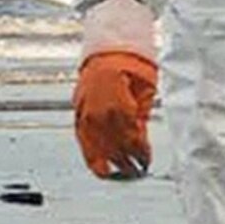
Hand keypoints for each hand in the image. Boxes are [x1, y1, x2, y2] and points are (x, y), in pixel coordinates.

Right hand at [74, 51, 157, 179]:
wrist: (107, 50)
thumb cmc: (129, 64)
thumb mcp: (145, 89)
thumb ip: (142, 117)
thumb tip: (140, 139)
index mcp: (119, 105)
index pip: (131, 139)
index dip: (139, 153)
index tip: (147, 160)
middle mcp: (100, 113)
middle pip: (114, 148)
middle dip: (128, 162)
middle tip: (138, 170)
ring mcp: (86, 115)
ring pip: (97, 149)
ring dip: (112, 163)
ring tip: (123, 173)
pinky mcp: (78, 115)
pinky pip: (84, 142)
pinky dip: (92, 157)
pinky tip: (101, 168)